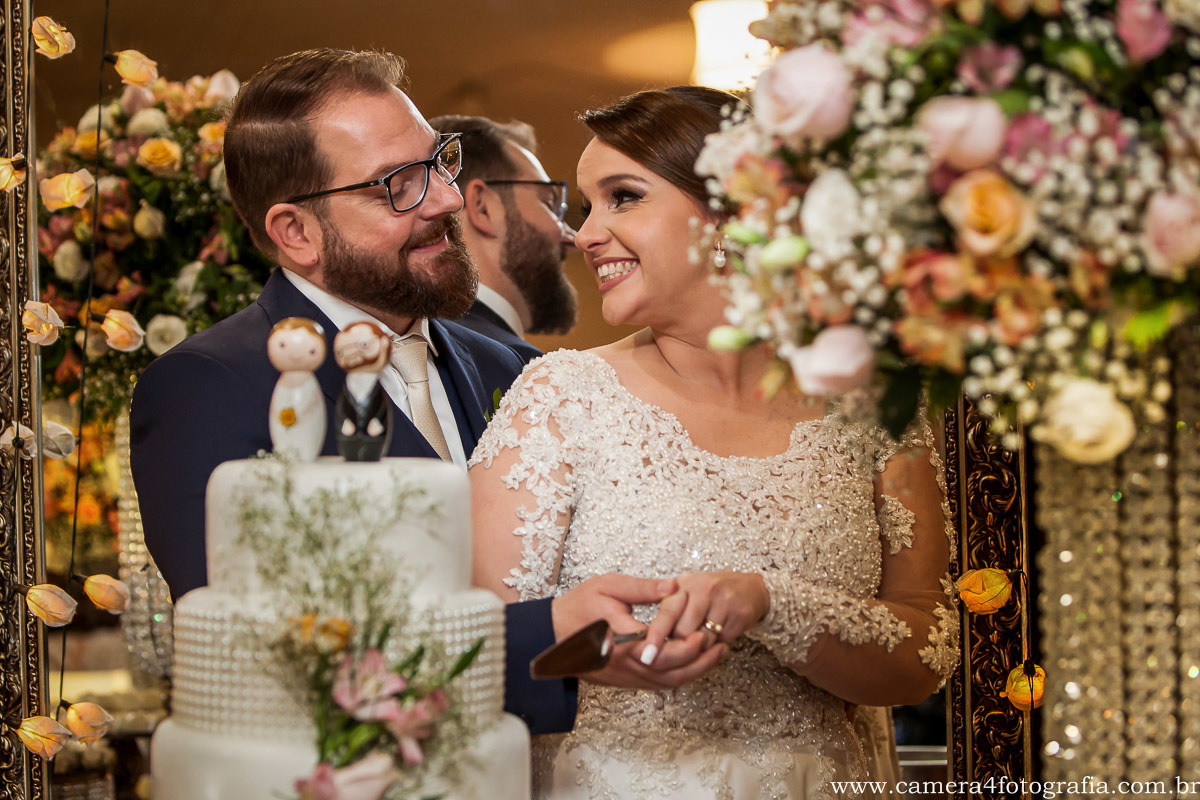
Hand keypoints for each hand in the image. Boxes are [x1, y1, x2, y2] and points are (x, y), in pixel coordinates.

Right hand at [552, 573, 724, 689]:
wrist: (551, 634)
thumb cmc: (578, 607)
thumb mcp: (608, 586)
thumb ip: (642, 588)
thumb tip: (673, 586)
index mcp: (621, 639)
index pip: (661, 649)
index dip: (687, 644)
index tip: (703, 632)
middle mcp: (625, 663)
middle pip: (670, 670)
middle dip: (698, 659)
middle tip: (716, 643)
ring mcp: (626, 675)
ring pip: (667, 681)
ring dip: (694, 670)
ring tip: (715, 653)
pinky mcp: (626, 680)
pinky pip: (658, 684)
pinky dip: (680, 675)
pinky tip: (693, 662)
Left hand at [644, 571, 769, 659]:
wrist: (750, 588)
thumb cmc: (712, 593)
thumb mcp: (688, 592)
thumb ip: (670, 610)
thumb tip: (651, 640)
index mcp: (685, 583)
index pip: (667, 612)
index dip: (656, 636)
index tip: (646, 655)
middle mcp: (704, 589)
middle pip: (683, 632)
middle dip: (680, 642)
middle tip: (684, 639)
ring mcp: (724, 600)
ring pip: (702, 640)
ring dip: (699, 645)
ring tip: (703, 632)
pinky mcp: (740, 614)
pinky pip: (720, 641)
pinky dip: (716, 643)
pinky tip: (719, 631)